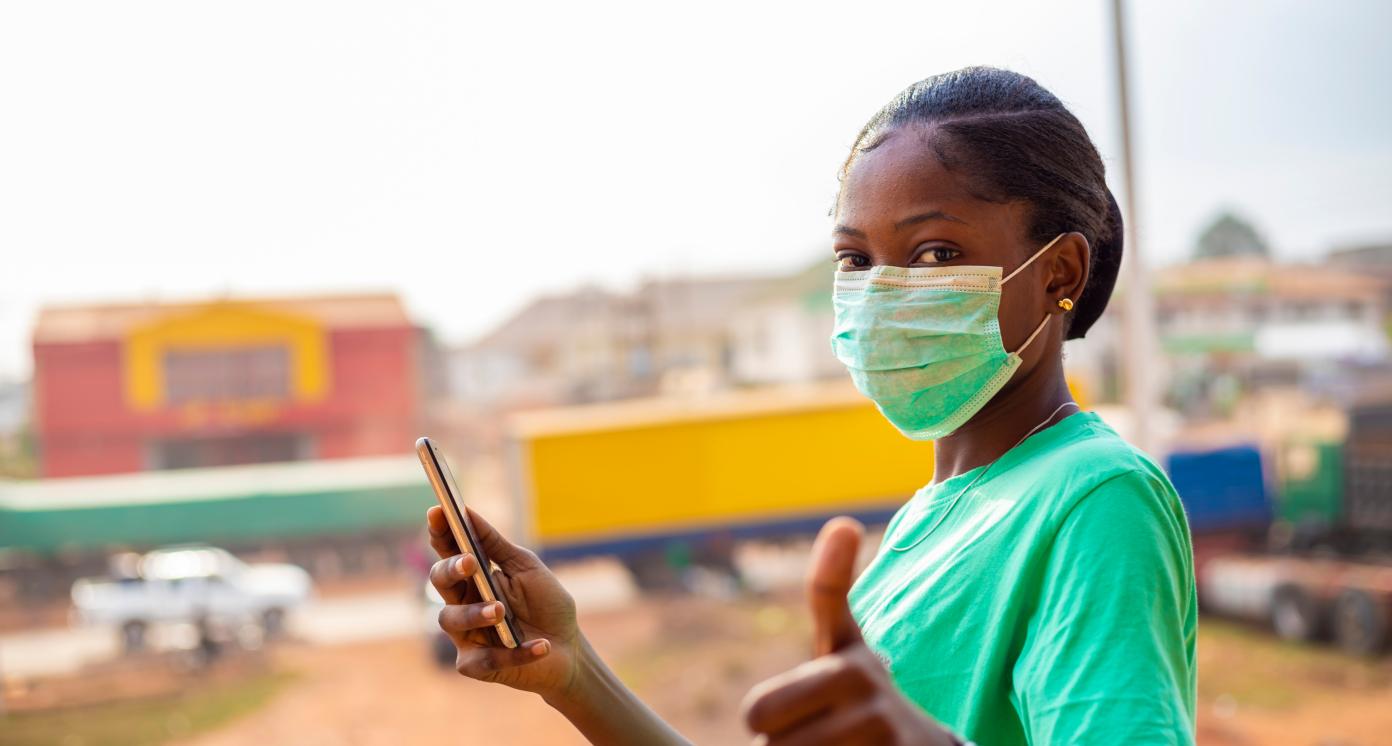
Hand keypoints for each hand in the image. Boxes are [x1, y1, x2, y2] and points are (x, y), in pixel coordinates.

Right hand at [427, 505, 579, 698]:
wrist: (569, 648)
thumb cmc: (546, 604)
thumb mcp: (527, 568)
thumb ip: (497, 545)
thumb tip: (468, 512)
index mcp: (473, 577)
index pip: (449, 551)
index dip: (440, 532)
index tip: (438, 511)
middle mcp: (463, 603)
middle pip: (440, 581)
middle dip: (451, 569)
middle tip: (470, 562)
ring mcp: (466, 635)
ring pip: (451, 620)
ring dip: (476, 613)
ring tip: (501, 610)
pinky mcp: (476, 665)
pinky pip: (484, 659)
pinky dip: (515, 652)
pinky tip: (541, 645)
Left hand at [741, 518, 959, 745]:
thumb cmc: (857, 701)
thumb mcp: (840, 652)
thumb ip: (826, 600)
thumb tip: (842, 525)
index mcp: (848, 652)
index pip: (828, 600)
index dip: (832, 566)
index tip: (843, 525)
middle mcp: (864, 679)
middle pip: (760, 713)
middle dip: (768, 735)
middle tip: (804, 731)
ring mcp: (878, 727)